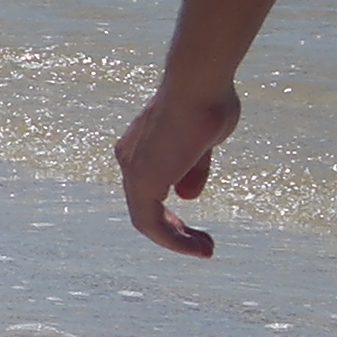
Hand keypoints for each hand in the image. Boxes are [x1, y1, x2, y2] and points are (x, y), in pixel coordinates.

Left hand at [116, 79, 234, 255]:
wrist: (198, 85)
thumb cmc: (205, 103)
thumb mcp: (202, 143)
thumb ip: (192, 169)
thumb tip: (186, 196)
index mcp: (141, 148)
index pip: (148, 191)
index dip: (170, 215)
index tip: (196, 229)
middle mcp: (130, 159)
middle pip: (145, 208)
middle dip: (174, 231)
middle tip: (202, 246)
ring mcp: (133, 170)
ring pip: (147, 220)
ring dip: (177, 241)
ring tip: (205, 251)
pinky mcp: (142, 179)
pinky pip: (150, 223)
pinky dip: (172, 239)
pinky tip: (196, 247)